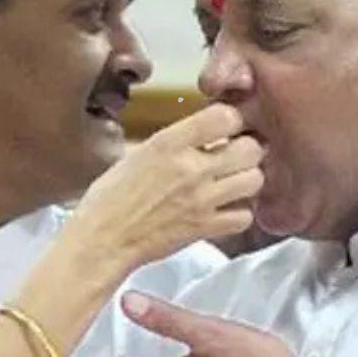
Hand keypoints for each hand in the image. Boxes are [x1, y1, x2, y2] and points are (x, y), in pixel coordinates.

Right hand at [69, 103, 263, 271]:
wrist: (103, 239)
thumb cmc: (110, 197)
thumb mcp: (137, 153)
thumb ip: (173, 142)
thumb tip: (200, 135)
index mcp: (169, 143)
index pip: (225, 116)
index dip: (230, 120)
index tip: (223, 129)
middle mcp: (190, 168)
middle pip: (250, 148)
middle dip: (246, 150)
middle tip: (233, 157)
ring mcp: (201, 200)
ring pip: (254, 180)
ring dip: (246, 180)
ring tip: (232, 183)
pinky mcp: (205, 228)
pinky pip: (245, 216)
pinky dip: (239, 214)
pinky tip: (225, 210)